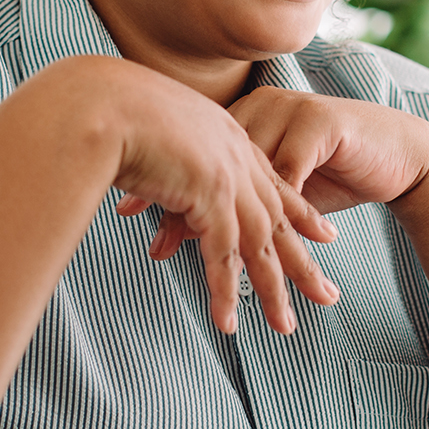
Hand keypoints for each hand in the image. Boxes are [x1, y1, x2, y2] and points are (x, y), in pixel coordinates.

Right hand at [78, 59, 339, 335]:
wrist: (102, 102)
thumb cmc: (110, 109)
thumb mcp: (151, 128)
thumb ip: (165, 152)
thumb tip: (154, 170)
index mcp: (226, 135)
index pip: (272, 181)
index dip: (299, 211)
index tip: (323, 234)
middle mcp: (236, 156)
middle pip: (278, 218)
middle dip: (302, 260)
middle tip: (326, 294)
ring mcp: (226, 177)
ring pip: (260, 244)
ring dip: (273, 289)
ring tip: (285, 327)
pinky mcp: (209, 197)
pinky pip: (222, 255)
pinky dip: (225, 292)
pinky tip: (229, 322)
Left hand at [135, 87, 428, 257]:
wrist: (398, 152)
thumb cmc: (334, 170)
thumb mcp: (276, 185)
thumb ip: (233, 198)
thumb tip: (177, 226)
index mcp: (244, 116)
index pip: (194, 150)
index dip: (162, 181)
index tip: (127, 208)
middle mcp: (263, 108)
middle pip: (213, 160)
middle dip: (183, 204)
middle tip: (154, 241)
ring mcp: (291, 112)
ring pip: (248, 171)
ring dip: (226, 216)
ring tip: (201, 251)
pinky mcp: (322, 126)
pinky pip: (290, 172)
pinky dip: (273, 208)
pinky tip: (258, 236)